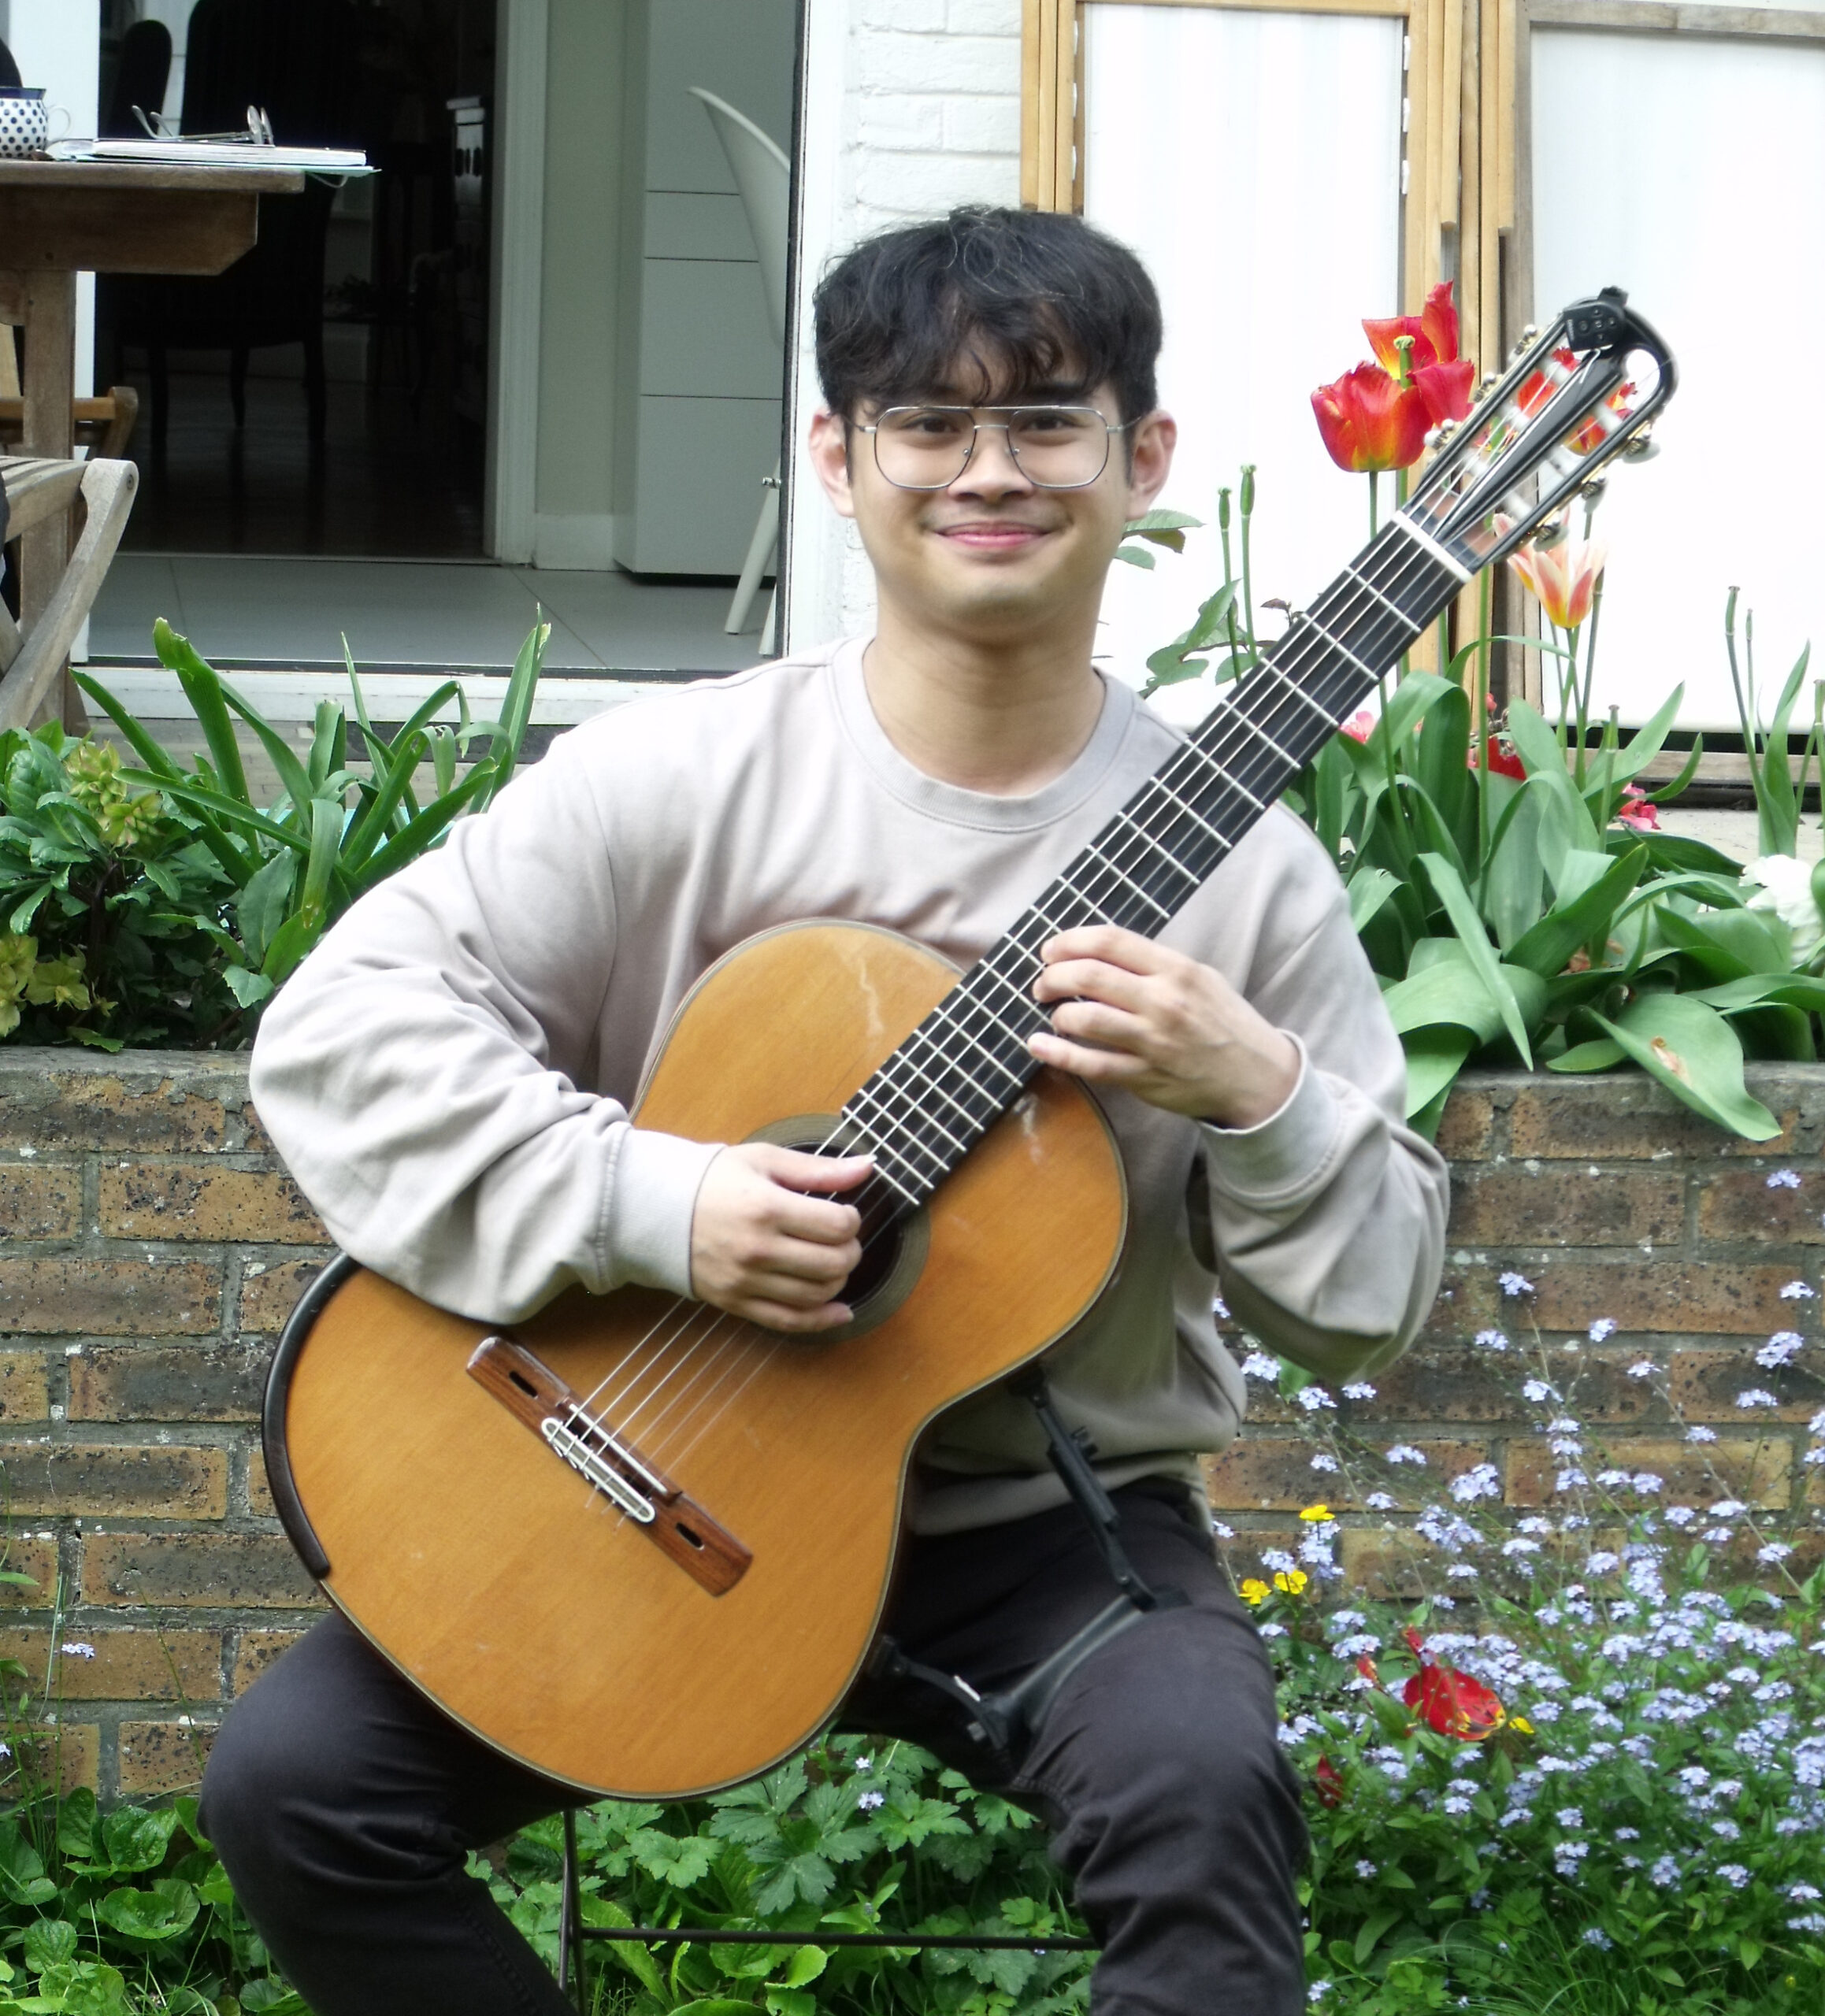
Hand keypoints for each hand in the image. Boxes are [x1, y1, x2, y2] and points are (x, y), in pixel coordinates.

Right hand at [688, 1143, 872, 1332]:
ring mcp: (745, 1280)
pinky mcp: (736, 1303)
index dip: (851, 1220)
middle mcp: (757, 1249)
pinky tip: (841, 1312)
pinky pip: (788, 1322)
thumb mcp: (764, 1161)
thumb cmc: (714, 1180)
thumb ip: (818, 1169)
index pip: (836, 1225)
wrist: (658, 1210)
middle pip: (832, 1263)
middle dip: (850, 1251)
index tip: (844, 1213)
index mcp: (766, 1208)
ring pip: (816, 1294)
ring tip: (832, 1263)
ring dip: (838, 1281)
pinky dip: (822, 1321)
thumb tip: (867, 1168)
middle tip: (842, 1239)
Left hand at [1029, 926, 1299, 1127]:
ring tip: (1056, 1013)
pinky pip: (1092, 1064)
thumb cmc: (1224, 1023)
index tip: (1051, 949)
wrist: (1255, 1076)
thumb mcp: (1200, 978)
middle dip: (1053, 976)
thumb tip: (1099, 953)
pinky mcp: (1145, 1076)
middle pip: (1089, 976)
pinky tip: (1040, 1044)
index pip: (1111, 941)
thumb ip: (1154, 965)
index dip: (1070, 941)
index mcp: (1176, 970)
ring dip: (1058, 1013)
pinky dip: (1058, 1054)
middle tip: (1044, 983)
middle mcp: (1163, 1002)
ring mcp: (1153, 1041)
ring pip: (1086, 1019)